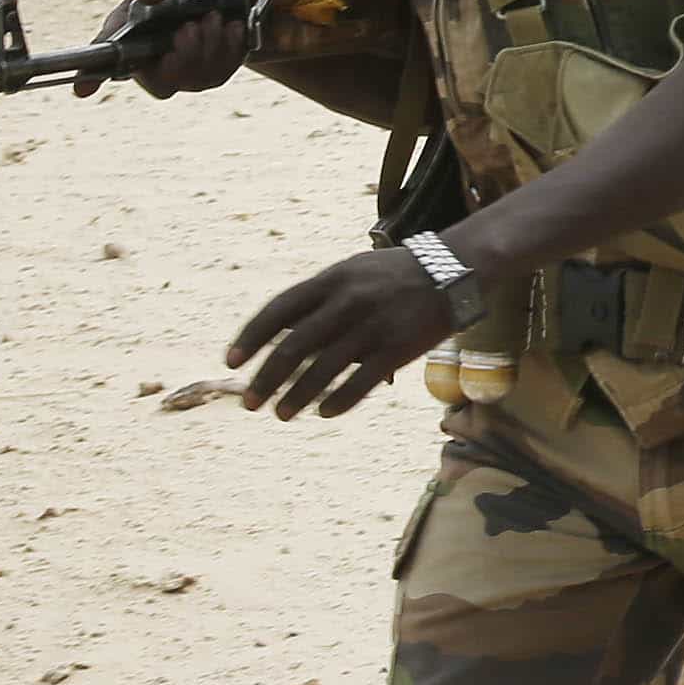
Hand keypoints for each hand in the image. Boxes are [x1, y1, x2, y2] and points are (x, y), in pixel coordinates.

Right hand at [88, 0, 256, 97]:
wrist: (232, 0)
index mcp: (128, 37)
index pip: (102, 63)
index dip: (91, 78)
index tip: (82, 89)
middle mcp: (151, 63)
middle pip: (160, 81)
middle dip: (182, 53)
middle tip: (190, 26)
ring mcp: (181, 75)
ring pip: (193, 78)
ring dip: (208, 43)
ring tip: (212, 17)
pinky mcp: (210, 78)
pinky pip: (220, 73)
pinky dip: (228, 46)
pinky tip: (230, 27)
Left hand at [231, 244, 464, 420]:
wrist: (452, 270)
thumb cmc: (393, 275)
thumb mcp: (351, 273)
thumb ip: (317, 300)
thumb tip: (278, 335)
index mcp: (331, 280)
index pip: (278, 311)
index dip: (251, 338)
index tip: (231, 363)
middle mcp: (348, 302)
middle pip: (294, 347)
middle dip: (266, 378)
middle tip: (250, 402)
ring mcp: (374, 326)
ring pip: (323, 370)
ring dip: (297, 396)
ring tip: (281, 414)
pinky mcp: (399, 348)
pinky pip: (361, 382)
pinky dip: (338, 400)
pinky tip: (324, 412)